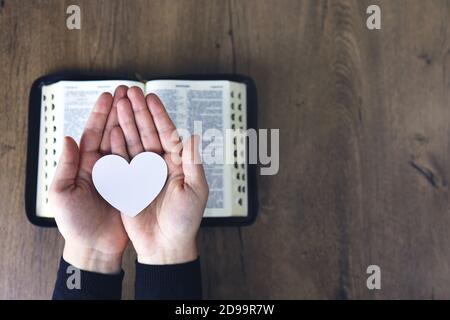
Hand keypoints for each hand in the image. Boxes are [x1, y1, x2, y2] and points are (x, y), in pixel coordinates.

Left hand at [49, 87, 128, 273]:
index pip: (94, 133)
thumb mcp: (63, 195)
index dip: (101, 114)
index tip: (109, 95)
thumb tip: (68, 139)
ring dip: (134, 122)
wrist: (96, 248)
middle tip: (129, 91)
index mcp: (85, 165)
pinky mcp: (134, 183)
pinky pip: (141, 160)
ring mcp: (121, 173)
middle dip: (121, 110)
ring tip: (141, 103)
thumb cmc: (76, 224)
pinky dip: (146, 144)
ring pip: (129, 142)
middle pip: (113, 132)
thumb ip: (65, 167)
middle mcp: (104, 165)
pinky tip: (153, 131)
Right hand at [110, 87, 208, 264]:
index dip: (159, 115)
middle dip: (139, 112)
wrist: (165, 245)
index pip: (167, 133)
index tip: (151, 97)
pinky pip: (121, 160)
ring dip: (126, 123)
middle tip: (130, 92)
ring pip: (133, 142)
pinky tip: (112, 129)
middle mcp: (159, 164)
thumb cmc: (185, 221)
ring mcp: (142, 172)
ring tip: (118, 103)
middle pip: (147, 133)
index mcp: (177, 163)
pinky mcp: (128, 183)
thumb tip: (193, 135)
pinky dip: (116, 145)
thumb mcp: (195, 190)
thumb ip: (193, 162)